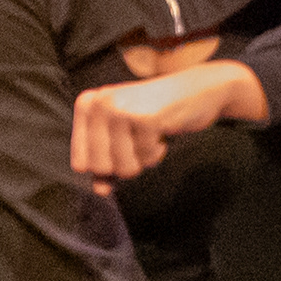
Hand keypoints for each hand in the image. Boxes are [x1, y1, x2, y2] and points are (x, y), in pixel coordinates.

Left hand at [71, 60, 264, 195]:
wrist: (199, 89)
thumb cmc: (157, 114)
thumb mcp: (125, 137)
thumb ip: (108, 162)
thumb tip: (99, 191)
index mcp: (86, 105)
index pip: (81, 163)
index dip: (105, 167)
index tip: (122, 148)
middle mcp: (99, 103)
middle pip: (99, 168)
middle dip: (125, 165)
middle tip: (139, 143)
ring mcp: (121, 109)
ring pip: (122, 167)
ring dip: (142, 160)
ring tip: (150, 135)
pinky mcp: (145, 117)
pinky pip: (146, 158)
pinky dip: (157, 152)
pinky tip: (164, 129)